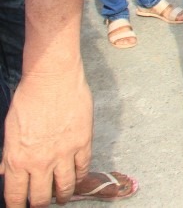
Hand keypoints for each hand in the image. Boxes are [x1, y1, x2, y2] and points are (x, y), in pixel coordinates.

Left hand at [2, 67, 92, 206]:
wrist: (52, 79)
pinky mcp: (82, 142)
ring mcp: (64, 153)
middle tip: (41, 204)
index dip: (17, 206)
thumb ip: (8, 154)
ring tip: (61, 198)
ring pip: (64, 186)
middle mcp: (40, 161)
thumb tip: (5, 171)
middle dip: (40, 204)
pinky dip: (79, 176)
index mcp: (17, 159)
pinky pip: (83, 167)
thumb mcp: (10, 129)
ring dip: (62, 195)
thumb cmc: (28, 98)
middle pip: (41, 196)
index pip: (15, 194)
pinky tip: (77, 179)